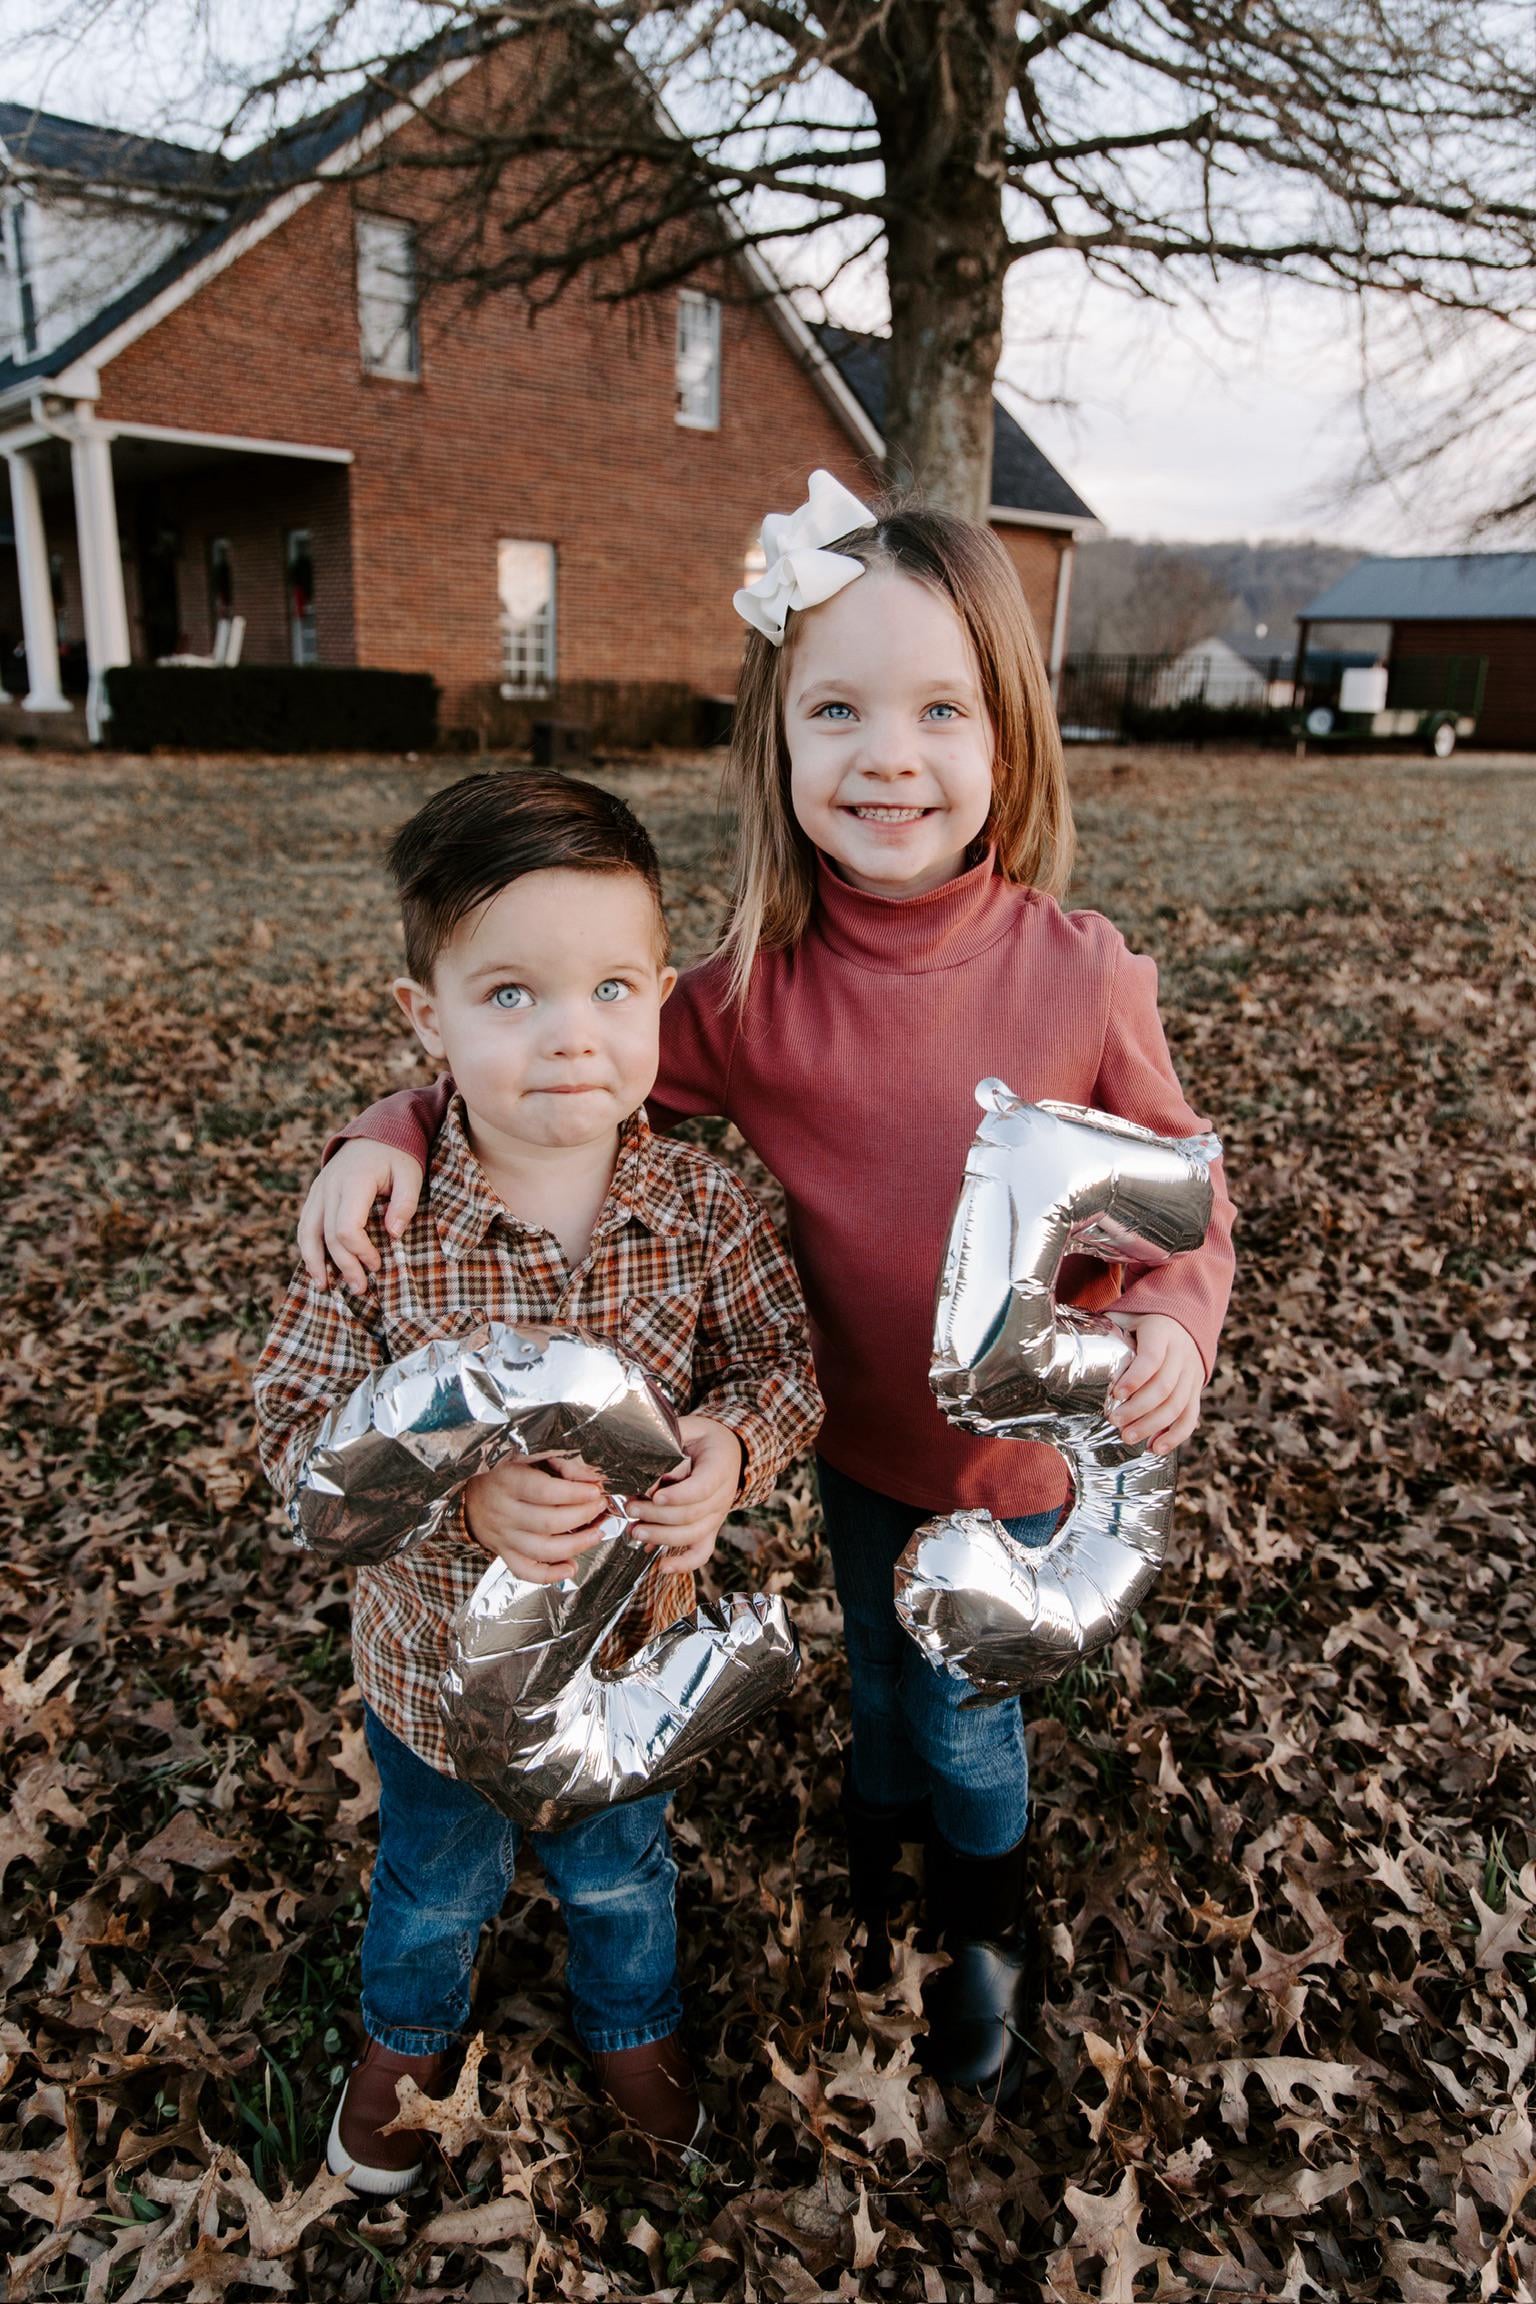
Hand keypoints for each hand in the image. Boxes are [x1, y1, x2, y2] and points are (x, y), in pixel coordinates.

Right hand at [298, 1141, 424, 1292]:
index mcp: (353, 1181)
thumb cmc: (397, 1155)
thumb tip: (393, 1234)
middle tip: (360, 1288)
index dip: (360, 1252)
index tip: (378, 1265)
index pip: (347, 1227)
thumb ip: (405, 1203)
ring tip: (324, 1287)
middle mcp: (329, 1186)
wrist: (375, 1131)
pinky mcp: (315, 1194)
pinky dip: (307, 1248)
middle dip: (343, 1265)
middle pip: (328, 1235)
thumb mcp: (410, 1174)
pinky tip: (315, 1267)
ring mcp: (318, 1190)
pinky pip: (305, 1225)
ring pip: (307, 1232)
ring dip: (314, 1262)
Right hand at [463, 1457, 612, 1582]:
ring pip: (541, 1550)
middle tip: (600, 1507)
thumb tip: (593, 1478)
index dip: (574, 1493)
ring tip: (597, 1534)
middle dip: (582, 1516)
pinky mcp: (505, 1554)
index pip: (544, 1492)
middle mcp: (504, 1512)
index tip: (595, 1490)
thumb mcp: (529, 1457)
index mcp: (508, 1482)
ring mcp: (504, 1537)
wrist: (469, 1495)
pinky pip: (526, 1571)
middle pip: (547, 1522)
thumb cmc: (504, 1472)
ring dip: (576, 1545)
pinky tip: (571, 1567)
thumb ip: (562, 1465)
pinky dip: (551, 1575)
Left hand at [626, 1415, 743, 1573]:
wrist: (729, 1450)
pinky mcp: (710, 1529)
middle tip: (632, 1508)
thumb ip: (669, 1446)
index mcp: (719, 1467)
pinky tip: (662, 1567)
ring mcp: (717, 1516)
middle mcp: (722, 1496)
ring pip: (693, 1535)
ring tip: (635, 1531)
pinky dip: (684, 1564)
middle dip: (658, 1516)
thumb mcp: (688, 1429)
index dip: (678, 1495)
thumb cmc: (701, 1438)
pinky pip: (702, 1552)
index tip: (655, 1495)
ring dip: (662, 1537)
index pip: (702, 1488)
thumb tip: (647, 1474)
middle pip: (692, 1515)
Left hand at [1104, 1313, 1204, 1454]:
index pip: (1152, 1358)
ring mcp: (1192, 1373)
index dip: (1135, 1379)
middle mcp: (1182, 1354)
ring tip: (1128, 1437)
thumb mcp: (1127, 1316)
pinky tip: (1156, 1448)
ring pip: (1177, 1405)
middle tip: (1115, 1421)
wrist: (1184, 1320)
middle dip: (1138, 1409)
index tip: (1115, 1394)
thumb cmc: (1143, 1322)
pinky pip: (1190, 1416)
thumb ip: (1108, 1330)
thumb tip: (1075, 1345)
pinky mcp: (1196, 1390)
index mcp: (1162, 1332)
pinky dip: (1175, 1436)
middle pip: (1164, 1387)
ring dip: (1152, 1426)